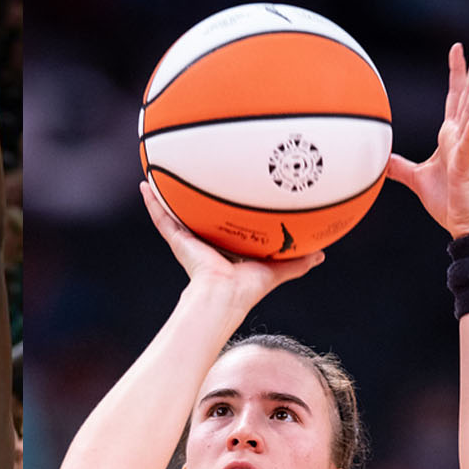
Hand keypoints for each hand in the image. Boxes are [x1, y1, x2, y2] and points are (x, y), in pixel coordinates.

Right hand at [140, 181, 323, 308]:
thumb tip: (322, 254)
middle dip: (193, 199)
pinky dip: (152, 202)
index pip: (222, 225)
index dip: (222, 211)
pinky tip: (146, 185)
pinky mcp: (177, 238)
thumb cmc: (247, 287)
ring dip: (167, 195)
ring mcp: (188, 239)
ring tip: (160, 174)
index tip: (225, 193)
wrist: (224, 295)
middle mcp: (204, 241)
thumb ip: (296, 261)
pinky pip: (162, 217)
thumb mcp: (277, 268)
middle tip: (193, 176)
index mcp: (225, 247)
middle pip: (197, 215)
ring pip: (175, 212)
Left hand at [387, 40, 468, 236]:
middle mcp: (461, 136)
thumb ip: (399, 166)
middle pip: (467, 95)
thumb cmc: (447, 201)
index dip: (456, 73)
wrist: (465, 226)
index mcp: (450, 135)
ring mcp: (466, 149)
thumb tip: (380, 157)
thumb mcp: (416, 178)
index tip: (457, 49)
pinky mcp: (466, 166)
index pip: (453, 97)